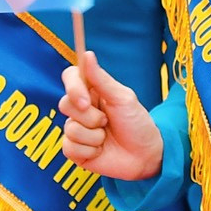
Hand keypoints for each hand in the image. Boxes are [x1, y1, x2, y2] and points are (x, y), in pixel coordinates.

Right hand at [58, 51, 162, 180]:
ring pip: (70, 129)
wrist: (145, 156)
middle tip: (107, 122)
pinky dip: (89, 151)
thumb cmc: (137, 123)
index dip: (73, 88)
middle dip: (90, 118)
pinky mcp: (74, 150)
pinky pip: (69, 148)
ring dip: (94, 137)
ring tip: (107, 138)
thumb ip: (102, 79)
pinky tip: (100, 151)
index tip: (86, 102)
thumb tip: (87, 54)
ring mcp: (76, 129)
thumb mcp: (123, 99)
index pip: (70, 77)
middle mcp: (81, 108)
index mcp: (91, 91)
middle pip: (65, 104)